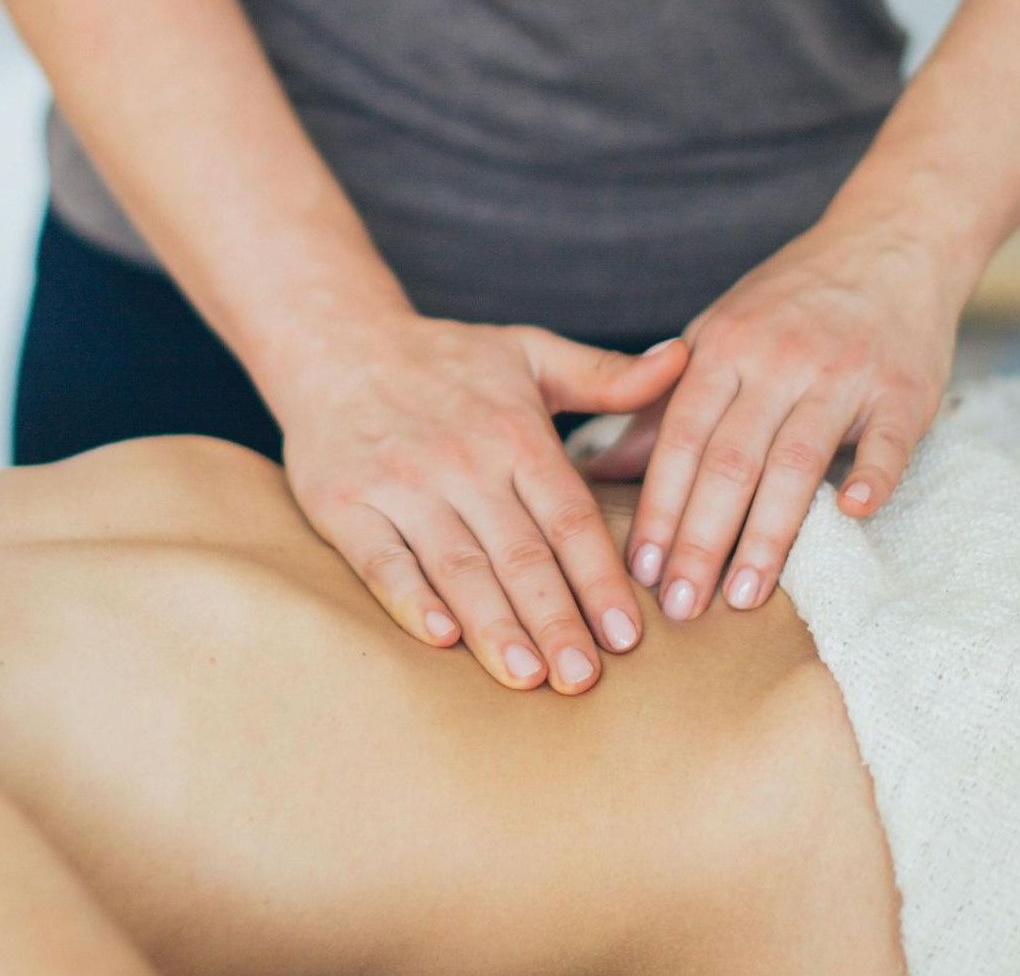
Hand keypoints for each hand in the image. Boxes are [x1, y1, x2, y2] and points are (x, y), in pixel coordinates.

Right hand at [275, 315, 687, 693]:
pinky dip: (408, 597)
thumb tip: (684, 360)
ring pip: (457, 566)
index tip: (627, 636)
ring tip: (528, 676)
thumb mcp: (531, 352)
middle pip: (520, 554)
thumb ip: (607, 373)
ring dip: (494, 624)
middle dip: (555, 620)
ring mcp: (402, 485)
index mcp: (517, 434)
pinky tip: (439, 637)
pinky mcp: (344, 505)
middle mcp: (464, 463)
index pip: (570, 519)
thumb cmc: (446, 359)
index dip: (601, 579)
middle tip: (583, 678)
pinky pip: (380, 559)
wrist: (336, 340)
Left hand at [589, 219, 966, 619]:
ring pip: (796, 460)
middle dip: (700, 539)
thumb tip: (596, 472)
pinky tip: (853, 516)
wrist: (892, 240)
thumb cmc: (790, 302)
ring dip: (768, 534)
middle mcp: (777, 359)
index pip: (680, 439)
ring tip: (744, 595)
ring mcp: (842, 372)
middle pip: (730, 461)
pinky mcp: (904, 387)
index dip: (659, 507)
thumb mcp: (717, 337)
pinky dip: (873, 475)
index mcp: (723, 348)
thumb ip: (662, 406)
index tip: (639, 570)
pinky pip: (888, 438)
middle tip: (680, 606)